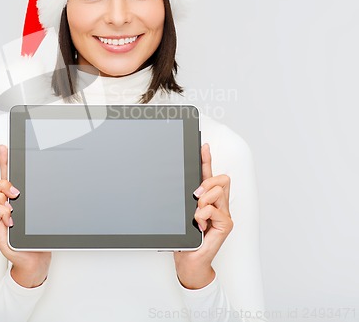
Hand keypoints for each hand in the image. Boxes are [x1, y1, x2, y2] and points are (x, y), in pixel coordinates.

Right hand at [0, 145, 50, 287]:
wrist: (34, 258)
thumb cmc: (35, 236)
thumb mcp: (34, 212)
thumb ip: (30, 199)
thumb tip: (35, 180)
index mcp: (10, 201)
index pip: (3, 177)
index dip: (3, 161)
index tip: (4, 147)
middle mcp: (0, 208)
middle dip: (1, 184)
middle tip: (15, 194)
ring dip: (1, 199)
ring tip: (13, 209)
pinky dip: (3, 212)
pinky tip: (12, 220)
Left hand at [173, 143, 232, 288]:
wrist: (190, 260)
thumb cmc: (186, 238)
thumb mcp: (182, 213)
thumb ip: (185, 199)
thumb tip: (180, 184)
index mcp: (207, 199)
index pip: (209, 174)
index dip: (207, 159)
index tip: (203, 146)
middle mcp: (219, 205)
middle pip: (222, 179)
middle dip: (207, 182)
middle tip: (195, 195)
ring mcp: (224, 214)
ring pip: (219, 191)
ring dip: (203, 200)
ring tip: (196, 214)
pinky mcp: (225, 225)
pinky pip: (214, 209)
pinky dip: (203, 215)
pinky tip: (199, 224)